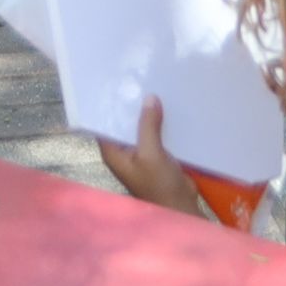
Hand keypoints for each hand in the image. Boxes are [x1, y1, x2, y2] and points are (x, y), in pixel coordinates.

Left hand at [95, 95, 209, 217]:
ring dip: (149, 113)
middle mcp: (124, 151)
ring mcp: (141, 152)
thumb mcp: (151, 153)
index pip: (105, 123)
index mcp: (114, 152)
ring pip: (142, 127)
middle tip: (140, 78)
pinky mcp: (157, 154)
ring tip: (156, 86)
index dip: (110, 105)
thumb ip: (148, 125)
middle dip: (133, 106)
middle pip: (125, 123)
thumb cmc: (158, 184)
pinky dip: (161, 123)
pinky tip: (170, 106)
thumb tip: (149, 98)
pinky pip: (156, 133)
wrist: (180, 207)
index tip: (118, 83)